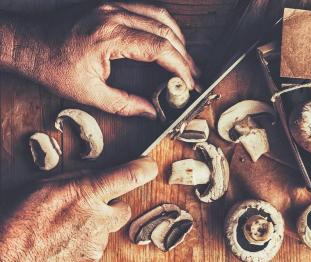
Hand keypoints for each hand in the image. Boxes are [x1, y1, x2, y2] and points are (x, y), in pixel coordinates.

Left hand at [0, 2, 198, 117]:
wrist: (27, 42)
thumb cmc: (51, 65)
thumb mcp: (88, 93)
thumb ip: (125, 105)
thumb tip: (151, 113)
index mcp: (110, 36)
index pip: (160, 47)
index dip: (181, 66)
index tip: (191, 82)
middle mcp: (114, 15)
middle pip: (165, 30)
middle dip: (184, 55)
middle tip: (194, 75)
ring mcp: (113, 6)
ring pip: (160, 15)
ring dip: (178, 38)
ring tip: (186, 60)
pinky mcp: (110, 5)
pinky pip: (147, 9)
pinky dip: (163, 25)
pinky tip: (169, 39)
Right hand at [0, 157, 157, 260]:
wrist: (8, 255)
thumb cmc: (22, 217)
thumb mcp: (49, 184)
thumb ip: (79, 180)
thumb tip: (97, 176)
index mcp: (88, 194)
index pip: (129, 176)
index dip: (143, 168)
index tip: (148, 165)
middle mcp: (98, 219)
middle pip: (124, 208)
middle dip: (112, 205)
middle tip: (91, 204)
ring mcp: (96, 243)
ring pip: (108, 228)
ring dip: (97, 224)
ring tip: (70, 224)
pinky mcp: (90, 259)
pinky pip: (96, 244)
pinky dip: (86, 240)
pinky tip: (67, 238)